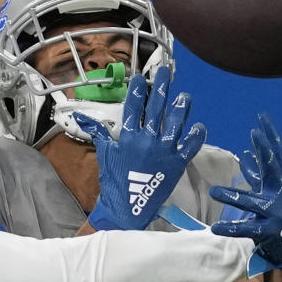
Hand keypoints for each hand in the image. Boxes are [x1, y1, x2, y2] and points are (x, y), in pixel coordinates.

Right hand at [74, 66, 205, 230]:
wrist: (127, 207)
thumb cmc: (114, 181)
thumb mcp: (105, 154)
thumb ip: (98, 132)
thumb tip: (82, 117)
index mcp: (129, 136)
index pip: (134, 107)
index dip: (138, 90)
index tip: (141, 77)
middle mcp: (147, 140)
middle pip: (156, 108)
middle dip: (161, 88)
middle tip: (165, 73)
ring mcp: (164, 151)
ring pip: (176, 123)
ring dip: (181, 108)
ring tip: (185, 96)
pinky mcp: (177, 164)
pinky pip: (190, 146)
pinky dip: (196, 136)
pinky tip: (199, 126)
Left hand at [208, 113, 281, 281]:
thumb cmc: (280, 213)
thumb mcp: (270, 192)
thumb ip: (258, 175)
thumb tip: (247, 155)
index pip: (277, 154)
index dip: (270, 136)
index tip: (262, 117)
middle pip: (274, 169)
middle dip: (266, 151)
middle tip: (255, 134)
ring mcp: (277, 212)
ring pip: (253, 202)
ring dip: (233, 196)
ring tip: (214, 192)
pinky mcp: (269, 231)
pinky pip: (247, 229)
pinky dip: (231, 228)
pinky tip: (216, 227)